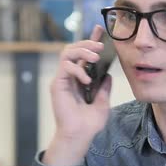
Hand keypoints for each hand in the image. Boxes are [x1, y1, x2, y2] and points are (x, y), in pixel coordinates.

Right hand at [45, 25, 112, 165]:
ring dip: (82, 51)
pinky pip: (65, 67)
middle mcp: (70, 76)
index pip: (84, 54)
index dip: (91, 40)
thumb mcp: (103, 103)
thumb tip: (108, 75)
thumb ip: (104, 88)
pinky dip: (77, 70)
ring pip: (67, 52)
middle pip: (74, 48)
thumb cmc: (89, 123)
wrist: (79, 136)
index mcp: (80, 78)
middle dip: (87, 43)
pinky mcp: (57, 84)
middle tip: (100, 46)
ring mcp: (63, 79)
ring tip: (95, 58)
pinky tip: (86, 81)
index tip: (101, 29)